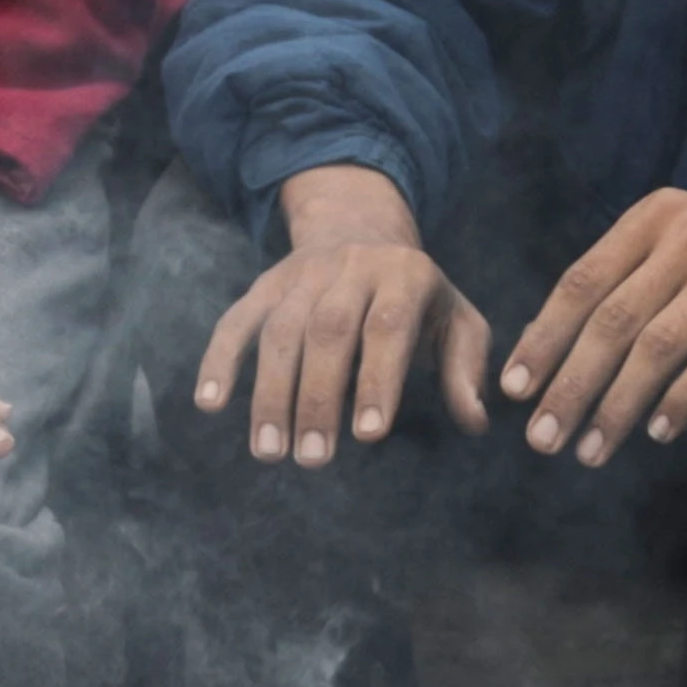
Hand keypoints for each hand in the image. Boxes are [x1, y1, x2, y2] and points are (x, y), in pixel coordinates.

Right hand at [186, 164, 489, 462]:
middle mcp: (350, 269)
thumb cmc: (416, 295)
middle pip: (326, 331)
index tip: (368, 436)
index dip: (377, 380)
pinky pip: (236, 320)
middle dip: (317, 398)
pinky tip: (210, 403)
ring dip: (270, 394)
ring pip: (279, 332)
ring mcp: (301, 276)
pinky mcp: (264, 286)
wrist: (360, 227)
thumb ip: (465, 369)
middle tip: (313, 459)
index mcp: (405, 276)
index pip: (387, 327)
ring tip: (270, 452)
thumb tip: (475, 421)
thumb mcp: (456, 320)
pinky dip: (219, 359)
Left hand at [503, 190, 686, 465]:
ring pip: (660, 346)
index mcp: (649, 219)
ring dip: (620, 405)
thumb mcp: (665, 251)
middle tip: (543, 439)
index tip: (515, 390)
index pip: (581, 283)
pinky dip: (683, 400)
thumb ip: (615, 288)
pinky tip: (657, 432)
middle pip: (614, 321)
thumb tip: (543, 355)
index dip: (545, 340)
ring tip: (592, 450)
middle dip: (573, 386)